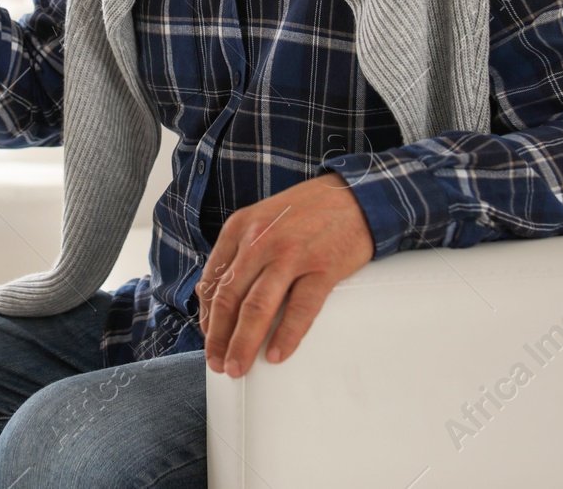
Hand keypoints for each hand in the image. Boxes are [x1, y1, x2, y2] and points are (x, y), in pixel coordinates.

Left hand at [197, 172, 373, 377]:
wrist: (355, 194)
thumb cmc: (307, 210)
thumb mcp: (262, 219)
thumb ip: (241, 251)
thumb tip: (218, 294)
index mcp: (240, 228)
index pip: (212, 280)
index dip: (206, 317)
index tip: (209, 339)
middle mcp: (260, 240)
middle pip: (229, 298)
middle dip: (219, 338)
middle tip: (218, 364)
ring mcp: (291, 254)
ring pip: (257, 308)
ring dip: (243, 343)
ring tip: (238, 367)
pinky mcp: (322, 267)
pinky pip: (299, 309)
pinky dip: (286, 336)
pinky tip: (276, 354)